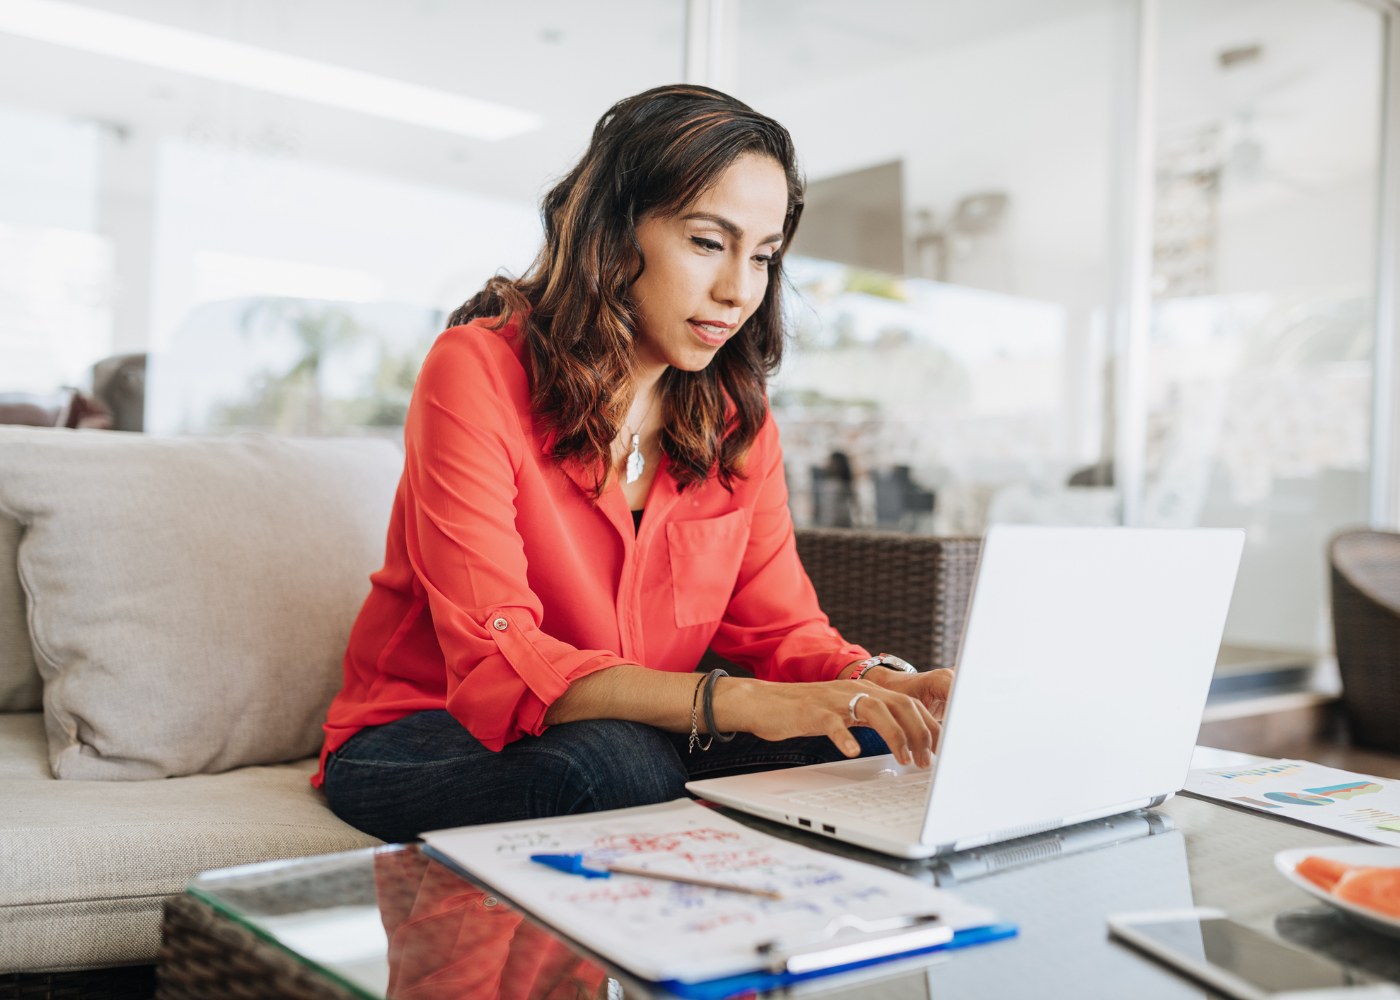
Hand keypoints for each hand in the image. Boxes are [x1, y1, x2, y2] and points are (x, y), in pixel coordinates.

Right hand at [712, 671, 951, 767]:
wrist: (762, 702)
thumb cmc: (803, 712)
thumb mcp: (843, 712)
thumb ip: (869, 719)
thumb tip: (901, 739)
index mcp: (864, 689)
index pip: (908, 702)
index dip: (928, 725)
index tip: (940, 748)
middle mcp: (853, 689)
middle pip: (900, 704)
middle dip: (921, 733)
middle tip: (927, 761)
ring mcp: (833, 699)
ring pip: (876, 709)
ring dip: (896, 736)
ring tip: (905, 760)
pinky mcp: (812, 711)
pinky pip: (833, 723)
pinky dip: (846, 738)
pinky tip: (854, 752)